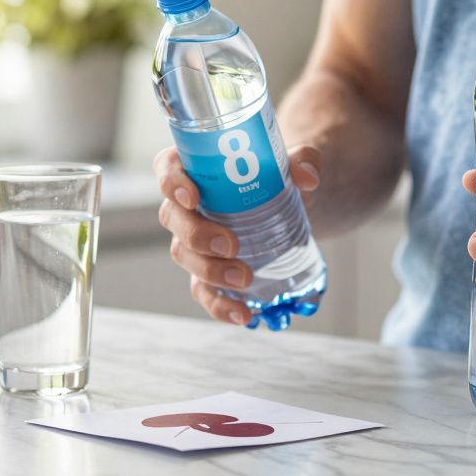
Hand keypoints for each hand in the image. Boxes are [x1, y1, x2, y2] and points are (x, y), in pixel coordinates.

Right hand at [154, 144, 322, 324]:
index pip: (167, 167)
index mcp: (195, 168)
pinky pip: (203, 290)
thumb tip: (308, 178)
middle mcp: (185, 205)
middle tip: (230, 244)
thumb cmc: (273, 173)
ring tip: (245, 278)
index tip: (192, 197)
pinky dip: (220, 306)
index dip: (171, 182)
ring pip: (184, 255)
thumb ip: (302, 160)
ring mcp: (193, 240)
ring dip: (210, 270)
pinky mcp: (207, 270)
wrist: (284, 201)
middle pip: (173, 217)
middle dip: (197, 235)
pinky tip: (243, 315)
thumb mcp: (290, 162)